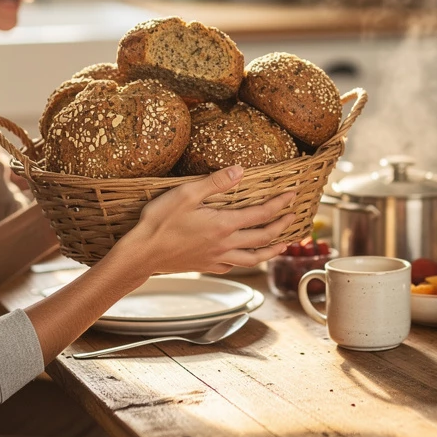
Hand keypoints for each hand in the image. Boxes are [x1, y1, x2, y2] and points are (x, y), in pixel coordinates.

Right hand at [118, 166, 295, 276]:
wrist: (142, 254)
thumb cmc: (160, 222)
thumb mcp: (186, 194)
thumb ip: (215, 182)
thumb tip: (241, 170)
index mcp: (224, 225)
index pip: (261, 214)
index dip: (280, 204)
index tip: (292, 195)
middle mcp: (225, 245)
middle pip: (263, 238)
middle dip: (282, 226)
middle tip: (294, 216)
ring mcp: (217, 259)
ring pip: (253, 258)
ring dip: (272, 250)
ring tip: (284, 244)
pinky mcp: (206, 266)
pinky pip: (234, 266)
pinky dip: (247, 261)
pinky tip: (245, 257)